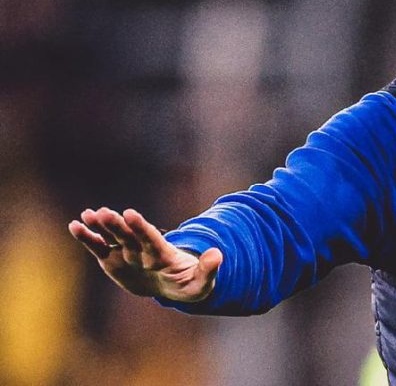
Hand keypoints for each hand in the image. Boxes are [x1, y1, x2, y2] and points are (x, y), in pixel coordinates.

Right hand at [68, 207, 221, 302]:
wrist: (172, 285)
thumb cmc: (188, 284)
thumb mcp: (202, 282)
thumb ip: (208, 269)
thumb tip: (218, 254)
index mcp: (162, 254)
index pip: (152, 238)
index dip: (141, 227)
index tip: (129, 214)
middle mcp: (142, 249)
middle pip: (129, 235)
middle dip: (117, 226)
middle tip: (104, 213)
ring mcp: (127, 253)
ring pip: (112, 238)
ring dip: (100, 227)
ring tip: (87, 215)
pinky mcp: (113, 260)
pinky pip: (99, 248)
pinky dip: (87, 238)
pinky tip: (74, 226)